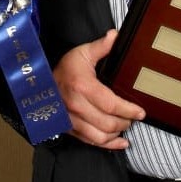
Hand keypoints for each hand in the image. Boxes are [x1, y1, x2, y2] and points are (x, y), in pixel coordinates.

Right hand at [53, 30, 144, 149]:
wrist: (40, 82)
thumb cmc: (64, 68)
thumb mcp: (81, 52)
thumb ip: (101, 46)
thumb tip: (115, 36)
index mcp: (82, 87)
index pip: (111, 105)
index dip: (129, 110)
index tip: (140, 112)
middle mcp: (76, 106)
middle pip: (108, 123)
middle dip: (125, 122)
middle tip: (133, 116)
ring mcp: (72, 120)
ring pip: (101, 137)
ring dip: (117, 134)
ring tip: (124, 125)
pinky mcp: (69, 129)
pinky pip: (91, 143)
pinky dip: (108, 145)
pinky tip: (119, 142)